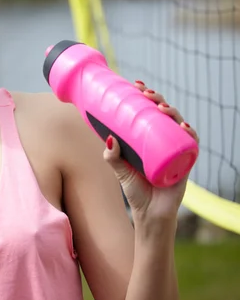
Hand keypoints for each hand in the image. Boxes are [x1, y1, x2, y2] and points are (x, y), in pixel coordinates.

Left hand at [102, 80, 199, 223]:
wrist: (151, 214)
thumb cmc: (136, 191)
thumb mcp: (120, 171)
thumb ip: (112, 157)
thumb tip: (109, 138)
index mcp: (147, 139)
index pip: (148, 112)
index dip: (145, 97)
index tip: (136, 85)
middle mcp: (162, 141)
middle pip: (164, 114)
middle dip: (157, 99)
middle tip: (146, 94)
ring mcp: (175, 150)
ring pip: (178, 124)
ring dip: (173, 112)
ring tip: (161, 107)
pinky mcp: (184, 162)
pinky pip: (190, 145)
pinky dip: (189, 134)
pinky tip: (184, 127)